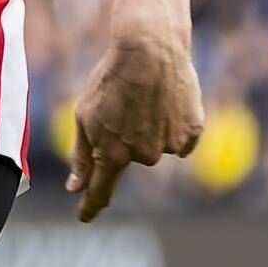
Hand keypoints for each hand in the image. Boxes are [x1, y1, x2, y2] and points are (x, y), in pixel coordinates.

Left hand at [66, 19, 202, 222]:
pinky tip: (166, 101)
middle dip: (125, 138)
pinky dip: (173, 123)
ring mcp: (170, 145)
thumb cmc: (111, 79)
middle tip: (124, 105)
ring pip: (157, 146)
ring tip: (145, 98)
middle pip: (131, 157)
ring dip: (150, 129)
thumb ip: (81, 155)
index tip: (83, 218)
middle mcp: (143, 156)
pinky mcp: (192, 131)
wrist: (150, 48)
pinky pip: (180, 138)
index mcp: (112, 154)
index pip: (101, 191)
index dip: (91, 206)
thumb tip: (75, 187)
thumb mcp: (84, 115)